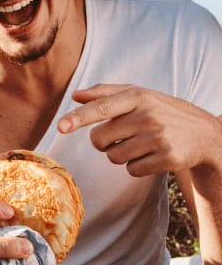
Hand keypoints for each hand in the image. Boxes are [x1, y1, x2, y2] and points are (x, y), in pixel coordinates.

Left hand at [59, 84, 221, 175]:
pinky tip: (152, 155)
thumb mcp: (139, 96)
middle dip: (104, 142)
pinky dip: (137, 166)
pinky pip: (132, 170)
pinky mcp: (167, 158)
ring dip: (121, 155)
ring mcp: (159, 138)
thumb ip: (105, 94)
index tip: (61, 126)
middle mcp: (148, 116)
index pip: (102, 108)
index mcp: (138, 97)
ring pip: (114, 157)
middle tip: (123, 136)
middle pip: (99, 139)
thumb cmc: (162, 112)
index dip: (79, 117)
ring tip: (142, 144)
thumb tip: (75, 95)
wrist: (204, 134)